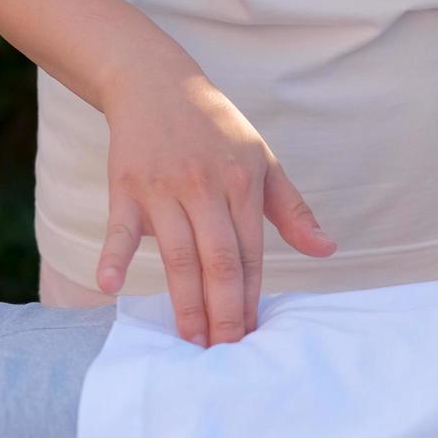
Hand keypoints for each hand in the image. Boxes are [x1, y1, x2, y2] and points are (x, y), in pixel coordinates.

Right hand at [98, 69, 335, 345]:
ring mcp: (165, 189)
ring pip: (179, 256)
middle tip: (227, 354)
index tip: (254, 337)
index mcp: (243, 185)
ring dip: (185, 303)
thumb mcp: (263, 161)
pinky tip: (110, 287)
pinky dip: (114, 256)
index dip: (253, 298)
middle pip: (219, 262)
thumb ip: (293, 211)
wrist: (155, 82)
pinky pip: (121, 228)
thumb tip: (327, 250)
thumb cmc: (215, 128)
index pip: (251, 255)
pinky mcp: (127, 187)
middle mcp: (206, 189)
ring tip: (192, 342)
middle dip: (225, 311)